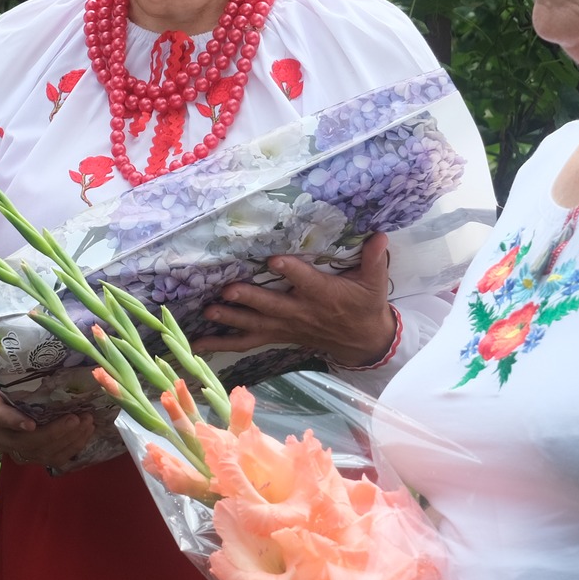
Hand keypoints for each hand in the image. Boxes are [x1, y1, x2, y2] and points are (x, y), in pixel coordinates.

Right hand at [0, 368, 94, 468]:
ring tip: (87, 423)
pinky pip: (49, 458)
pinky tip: (85, 434)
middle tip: (76, 418)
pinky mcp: (26, 453)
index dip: (13, 422)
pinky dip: (70, 448)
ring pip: (39, 453)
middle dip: (53, 432)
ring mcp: (12, 447)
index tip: (30, 424)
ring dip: (67, 441)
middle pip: (24, 441)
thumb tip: (44, 353)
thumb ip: (12, 371)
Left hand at [193, 236, 396, 366]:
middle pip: (271, 306)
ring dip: (230, 319)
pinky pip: (247, 342)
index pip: (305, 282)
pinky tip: (197, 344)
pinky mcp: (275, 335)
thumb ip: (374, 260)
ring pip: (255, 324)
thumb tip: (380, 235)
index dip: (291, 272)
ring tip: (207, 312)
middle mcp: (300, 312)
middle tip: (227, 291)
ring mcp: (285, 326)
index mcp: (323, 295)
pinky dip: (222, 343)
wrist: (361, 341)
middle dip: (249, 299)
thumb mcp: (375, 283)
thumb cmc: (365, 306)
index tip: (275, 261)